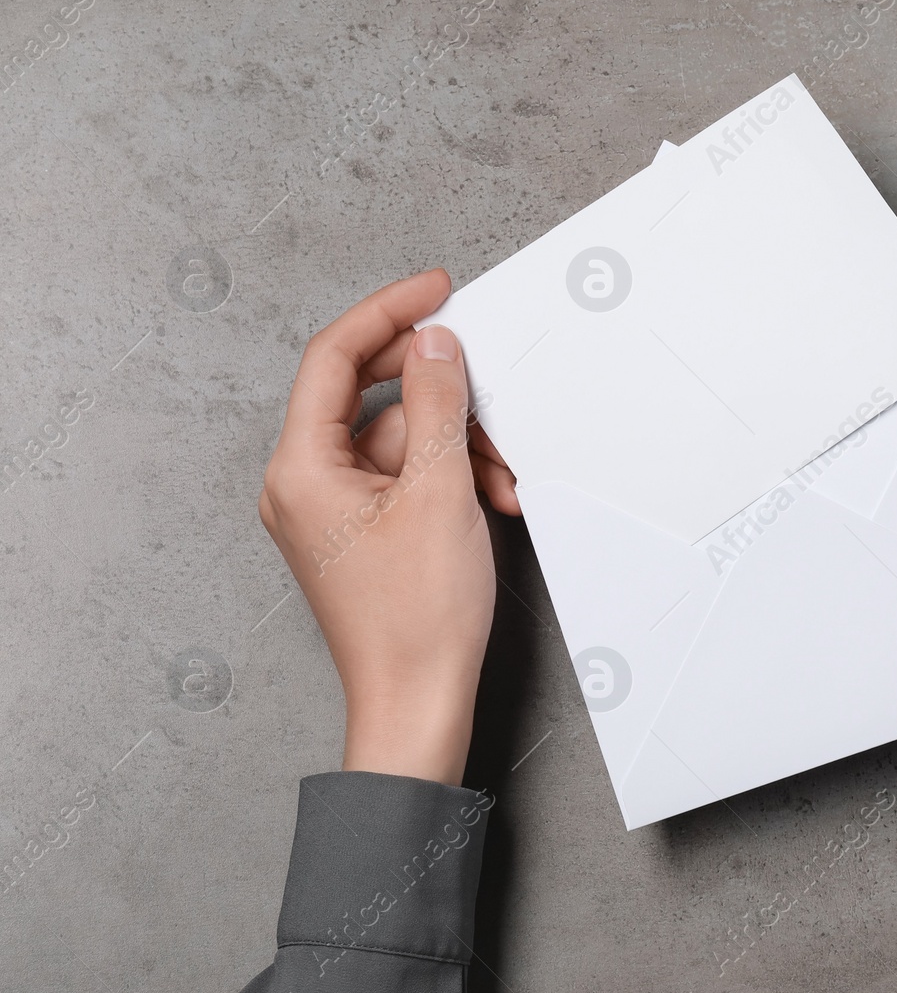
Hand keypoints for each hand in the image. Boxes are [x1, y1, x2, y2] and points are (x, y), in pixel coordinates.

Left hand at [258, 269, 519, 784]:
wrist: (418, 703)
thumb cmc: (416, 620)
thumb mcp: (439, 493)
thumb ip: (434, 406)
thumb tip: (433, 345)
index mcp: (300, 468)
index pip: (334, 359)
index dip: (388, 313)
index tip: (437, 289)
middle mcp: (303, 484)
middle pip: (366, 395)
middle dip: (437, 389)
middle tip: (485, 375)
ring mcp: (332, 510)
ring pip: (398, 438)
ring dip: (457, 442)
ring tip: (500, 473)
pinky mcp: (362, 531)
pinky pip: (405, 476)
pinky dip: (450, 475)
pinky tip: (489, 495)